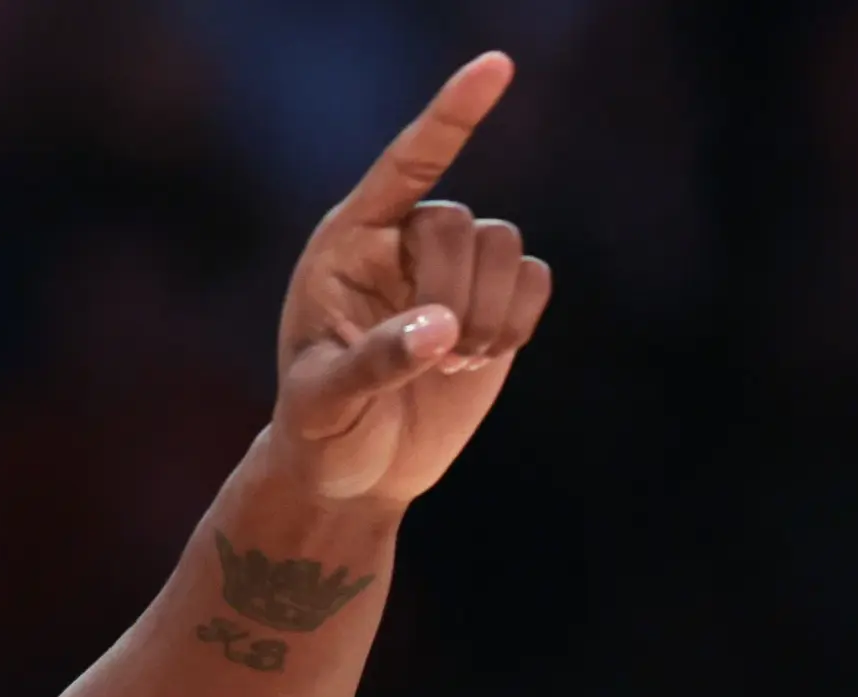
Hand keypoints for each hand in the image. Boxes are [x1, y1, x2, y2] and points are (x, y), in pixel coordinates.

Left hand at [269, 52, 552, 505]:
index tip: (497, 66)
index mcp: (347, 243)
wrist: (355, 469)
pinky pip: (536, 278)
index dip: (451, 115)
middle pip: (459, 223)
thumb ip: (376, 361)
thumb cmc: (321, 428)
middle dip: (454, 294)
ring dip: (490, 312)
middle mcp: (402, 241)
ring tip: (455, 366)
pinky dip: (519, 319)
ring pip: (504, 243)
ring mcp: (452, 268)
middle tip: (437, 359)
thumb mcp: (325, 402)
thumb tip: (441, 329)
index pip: (404, 164)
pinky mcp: (495, 300)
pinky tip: (482, 360)